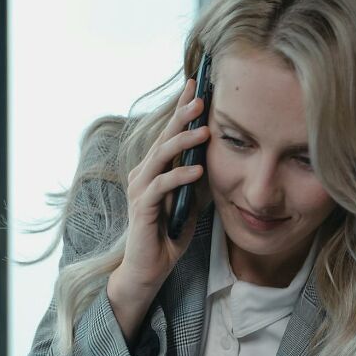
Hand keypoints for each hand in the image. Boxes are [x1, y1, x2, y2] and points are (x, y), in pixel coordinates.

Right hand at [108, 77, 210, 298]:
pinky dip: (180, 177)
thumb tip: (214, 163)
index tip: (197, 85)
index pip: (169, 134)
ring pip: (161, 156)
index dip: (181, 109)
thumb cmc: (167, 238)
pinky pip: (162, 186)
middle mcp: (143, 174)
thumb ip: (197, 184)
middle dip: (182, 114)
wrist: (148, 269)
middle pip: (164, 137)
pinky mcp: (142, 207)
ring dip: (183, 141)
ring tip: (204, 129)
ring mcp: (140, 189)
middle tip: (201, 95)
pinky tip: (198, 171)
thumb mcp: (189, 206)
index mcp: (154, 170)